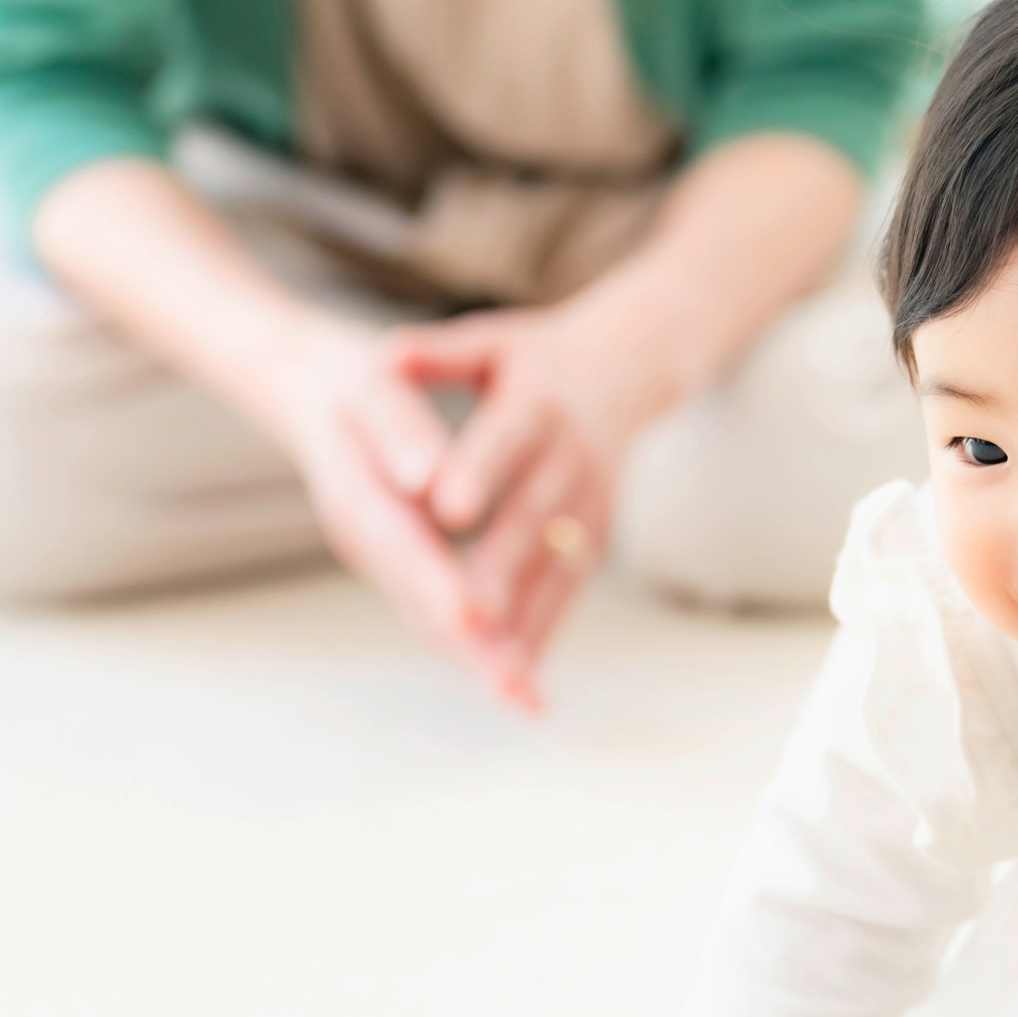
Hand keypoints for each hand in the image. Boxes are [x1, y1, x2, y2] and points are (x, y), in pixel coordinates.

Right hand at [269, 321, 520, 696]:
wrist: (309, 388)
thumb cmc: (349, 383)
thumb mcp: (370, 386)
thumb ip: (399, 431)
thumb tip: (425, 479)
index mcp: (358, 494)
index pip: (406, 546)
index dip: (442, 586)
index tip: (477, 621)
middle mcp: (368, 539)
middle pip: (422, 601)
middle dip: (471, 647)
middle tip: (517, 690)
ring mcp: (384, 558)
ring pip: (434, 617)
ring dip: (481, 660)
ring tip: (528, 700)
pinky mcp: (404, 564)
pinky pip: (442, 610)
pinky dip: (479, 642)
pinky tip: (521, 670)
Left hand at [390, 306, 675, 707]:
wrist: (629, 366)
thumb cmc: (535, 357)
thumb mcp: (490, 342)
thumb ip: (438, 353)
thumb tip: (389, 354)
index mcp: (538, 401)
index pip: (506, 438)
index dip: (479, 472)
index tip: (448, 511)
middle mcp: (573, 454)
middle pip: (535, 516)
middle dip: (503, 568)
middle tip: (467, 615)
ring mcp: (592, 497)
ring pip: (557, 562)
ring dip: (529, 615)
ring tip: (496, 669)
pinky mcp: (598, 531)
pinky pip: (569, 585)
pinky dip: (545, 629)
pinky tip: (517, 674)